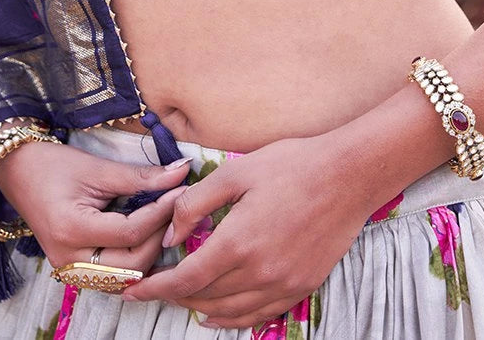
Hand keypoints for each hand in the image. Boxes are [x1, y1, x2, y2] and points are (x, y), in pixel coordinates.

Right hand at [0, 137, 190, 278]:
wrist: (18, 173)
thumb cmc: (54, 165)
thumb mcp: (98, 168)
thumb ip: (140, 177)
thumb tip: (181, 173)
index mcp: (72, 230)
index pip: (131, 232)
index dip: (161, 211)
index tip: (181, 190)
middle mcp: (69, 260)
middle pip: (132, 264)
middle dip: (159, 236)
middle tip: (176, 208)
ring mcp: (70, 271)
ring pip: (125, 278)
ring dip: (150, 254)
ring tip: (164, 222)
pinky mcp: (74, 273)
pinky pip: (113, 279)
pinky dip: (134, 263)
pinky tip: (145, 239)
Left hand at [123, 133, 373, 329]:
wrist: (349, 174)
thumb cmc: (292, 165)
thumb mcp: (237, 171)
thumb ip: (197, 202)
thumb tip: (172, 232)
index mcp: (239, 242)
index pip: (186, 278)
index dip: (157, 287)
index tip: (135, 288)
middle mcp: (260, 272)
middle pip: (205, 297)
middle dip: (173, 295)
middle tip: (153, 286)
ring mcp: (284, 284)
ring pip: (231, 311)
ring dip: (200, 308)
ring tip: (179, 300)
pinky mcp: (302, 286)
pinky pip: (260, 315)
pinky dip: (233, 319)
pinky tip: (218, 315)